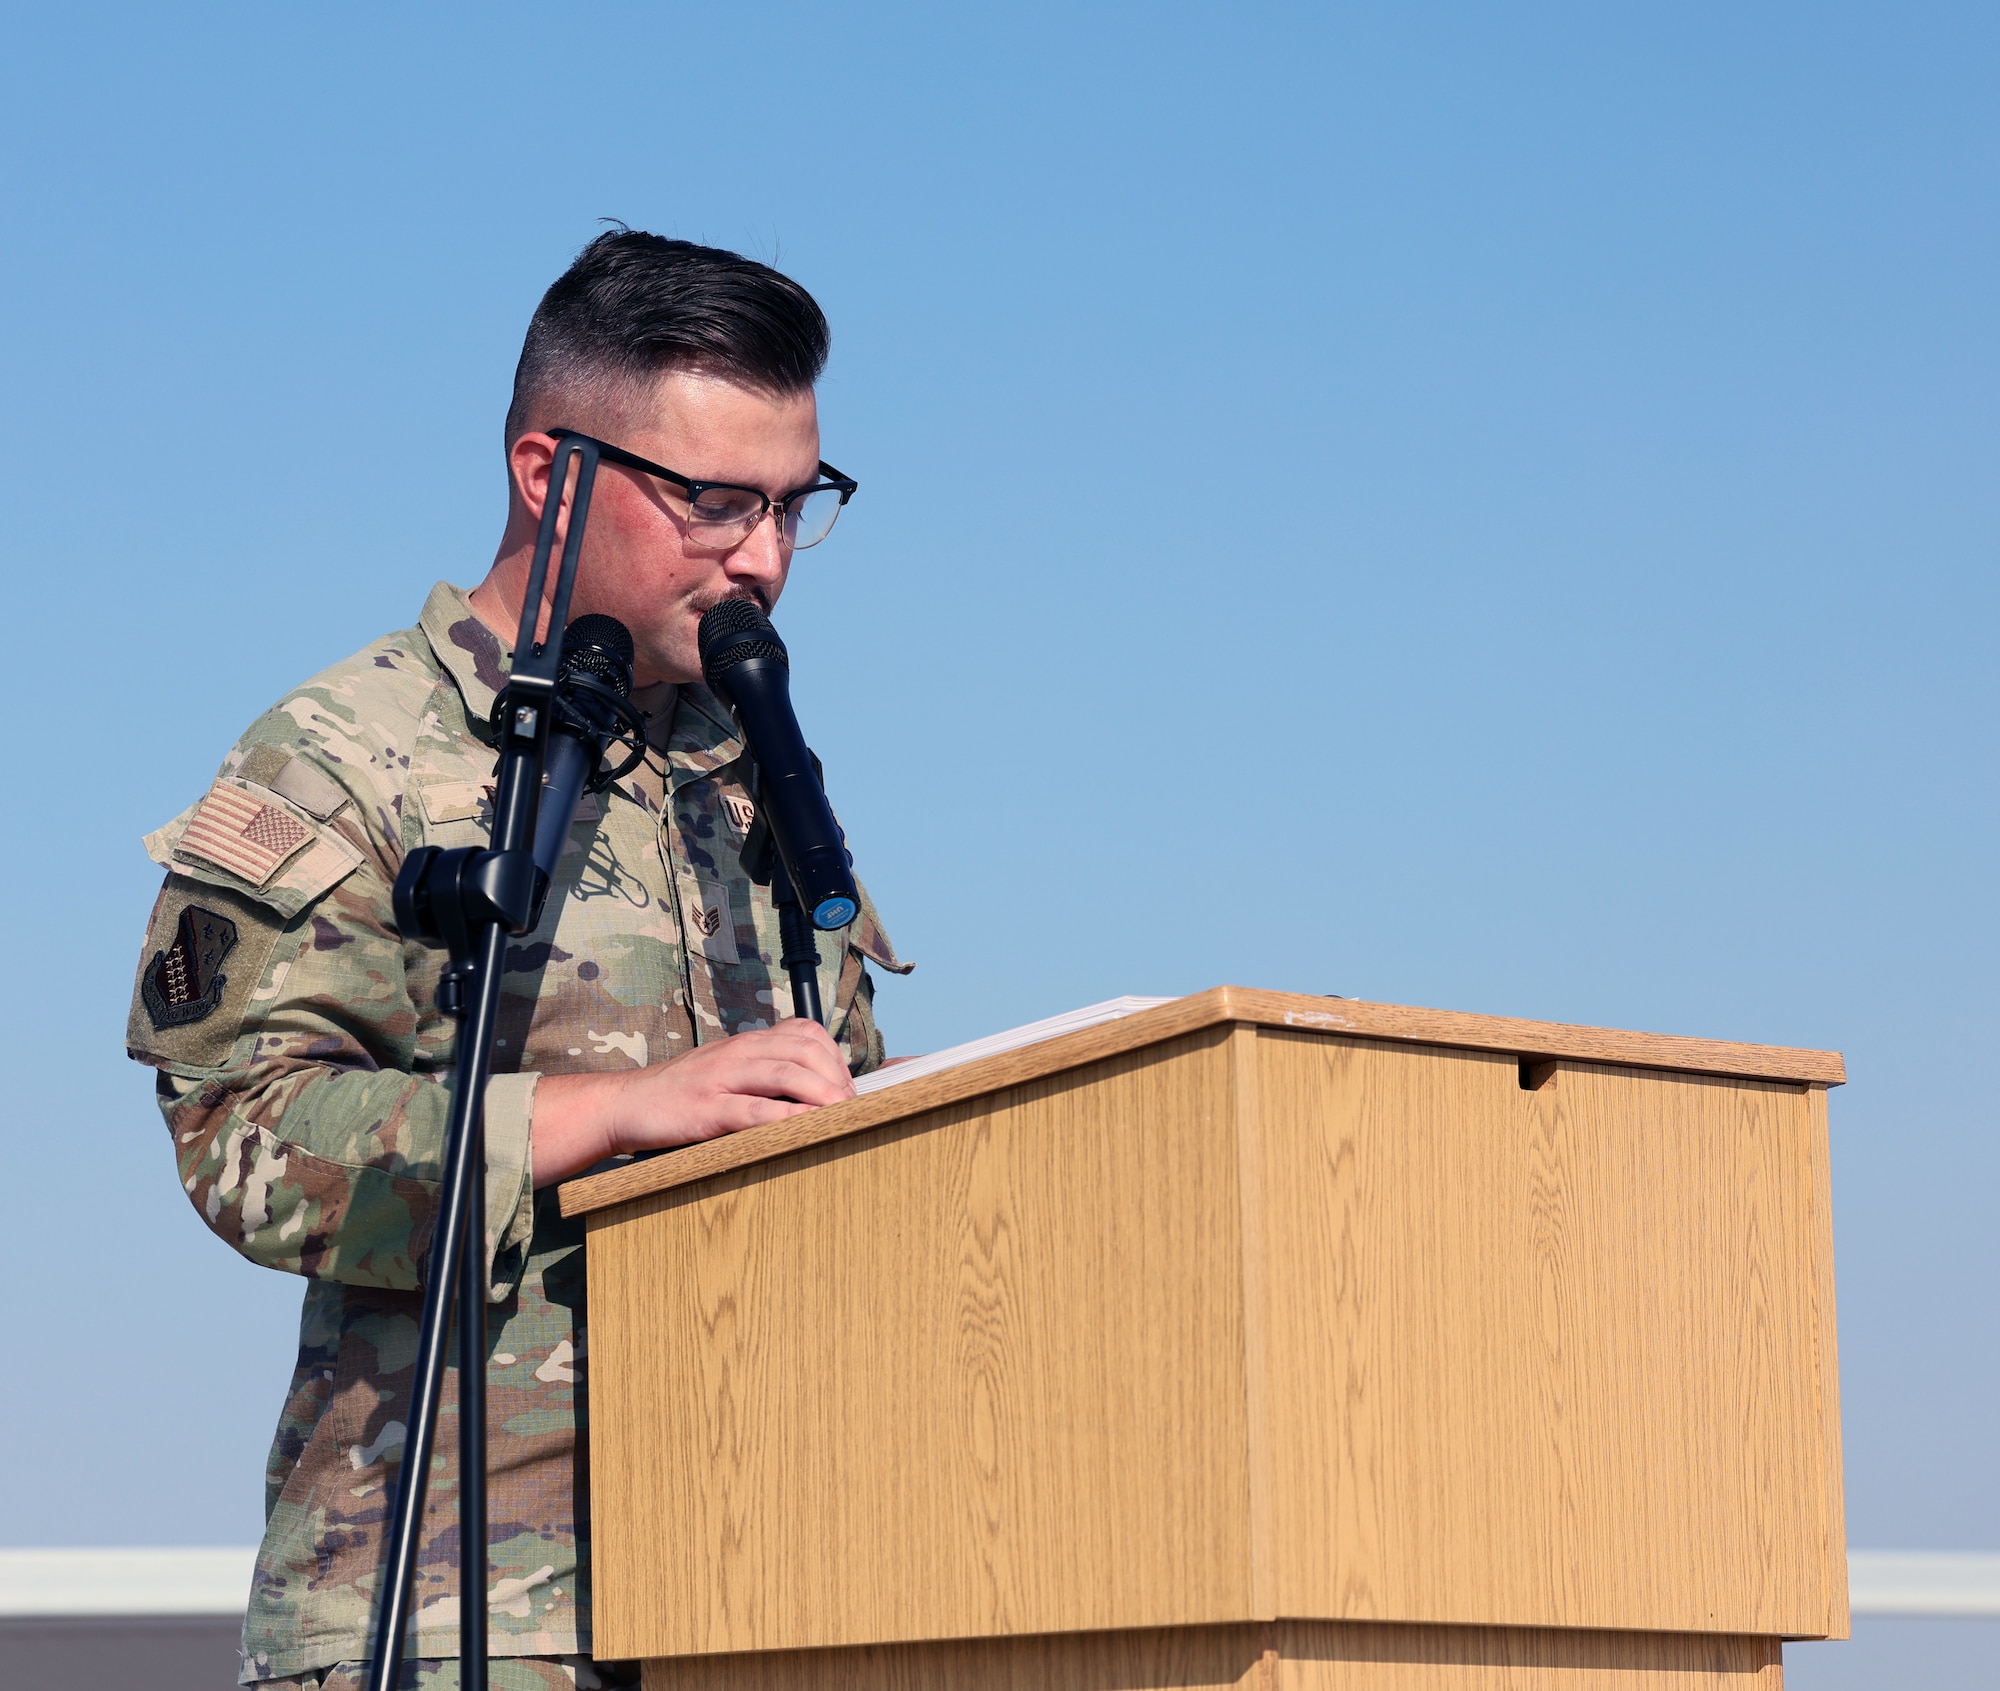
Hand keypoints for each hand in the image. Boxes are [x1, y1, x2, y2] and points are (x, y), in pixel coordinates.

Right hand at [528, 1019, 855, 1186]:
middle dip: (837, 1077)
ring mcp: (721, 1079)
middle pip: (803, 1050)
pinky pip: (754, 1109)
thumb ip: (764, 1074)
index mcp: (746, 1043)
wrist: (625, 1104)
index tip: (849, 1088)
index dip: (835, 1058)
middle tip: (853, 1107)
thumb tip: (814, 1093)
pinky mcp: (705, 1109)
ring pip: (785, 1073)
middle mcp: (737, 1052)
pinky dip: (787, 1118)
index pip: (805, 1033)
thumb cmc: (681, 1094)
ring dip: (822, 1094)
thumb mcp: (726, 1072)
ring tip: (844, 1115)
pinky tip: (807, 1129)